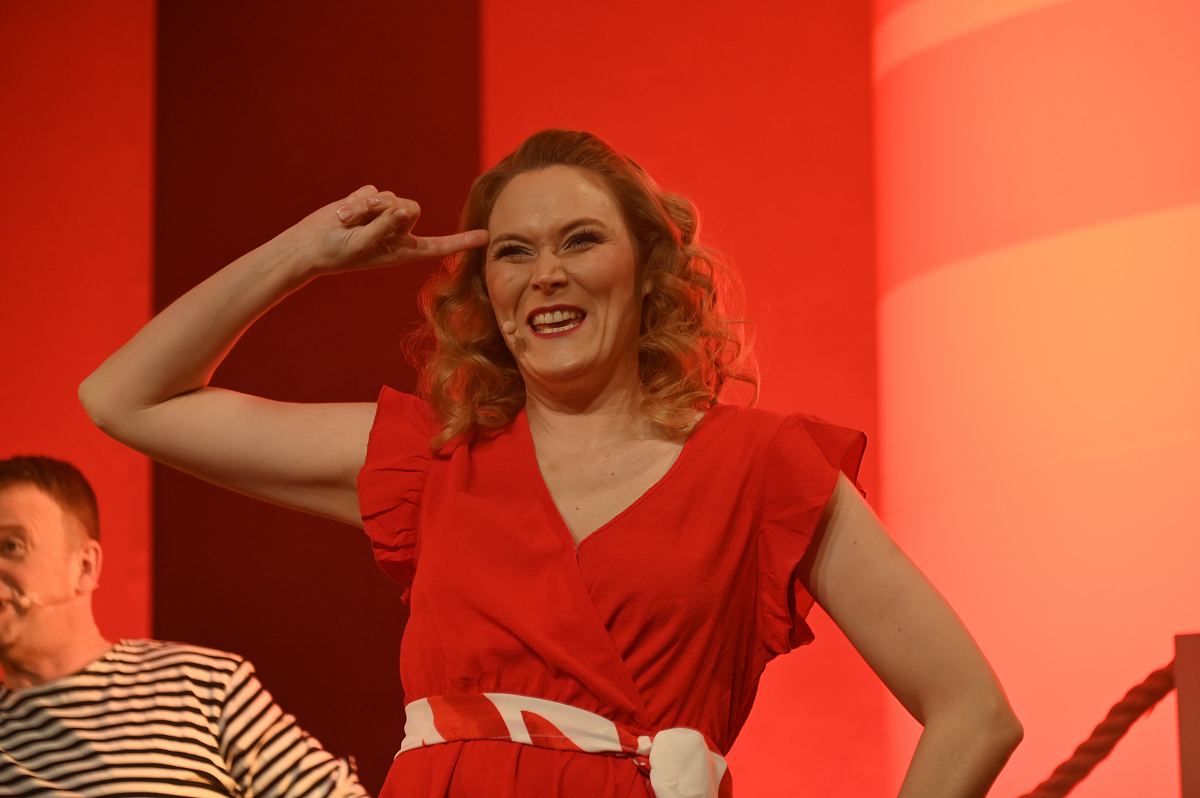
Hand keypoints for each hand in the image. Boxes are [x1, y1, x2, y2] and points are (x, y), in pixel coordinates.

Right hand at [274, 185, 488, 275]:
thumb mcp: (363, 242)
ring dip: (368, 206)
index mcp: (403, 250)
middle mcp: (398, 232)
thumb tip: (405, 207)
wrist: (311, 244)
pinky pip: (372, 190)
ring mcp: (385, 216)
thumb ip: (386, 225)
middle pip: (411, 208)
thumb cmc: (338, 251)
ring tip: (348, 222)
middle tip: (362, 225)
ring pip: (390, 197)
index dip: (461, 241)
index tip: (485, 236)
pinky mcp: (370, 201)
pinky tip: (344, 213)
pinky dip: (357, 200)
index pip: (439, 245)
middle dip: (387, 211)